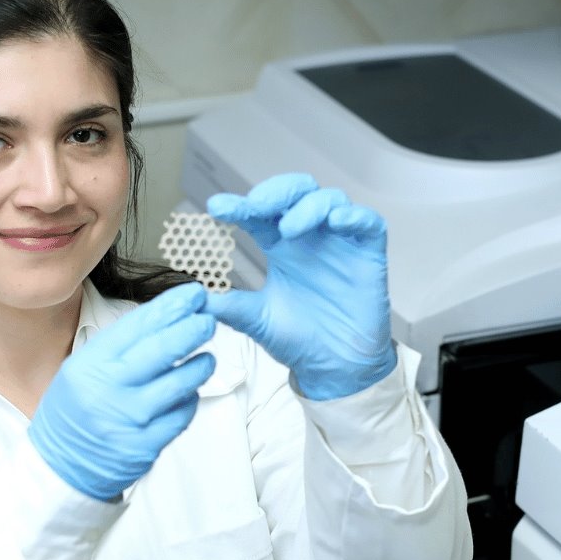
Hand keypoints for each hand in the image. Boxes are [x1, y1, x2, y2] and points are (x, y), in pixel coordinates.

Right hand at [28, 283, 216, 500]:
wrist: (59, 467)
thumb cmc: (73, 412)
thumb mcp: (80, 369)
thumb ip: (117, 348)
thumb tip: (163, 319)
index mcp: (91, 364)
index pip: (138, 326)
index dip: (170, 307)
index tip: (193, 295)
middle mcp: (110, 389)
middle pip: (161, 350)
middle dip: (191, 329)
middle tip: (207, 319)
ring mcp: (129, 419)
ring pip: (178, 384)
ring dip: (199, 366)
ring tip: (206, 357)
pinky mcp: (146, 445)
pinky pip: (180, 416)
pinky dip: (190, 400)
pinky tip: (190, 392)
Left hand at [203, 173, 395, 399]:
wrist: (335, 368)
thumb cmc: (298, 340)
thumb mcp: (257, 320)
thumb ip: (229, 306)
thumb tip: (192, 298)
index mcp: (279, 246)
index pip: (259, 214)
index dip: (239, 206)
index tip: (215, 207)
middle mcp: (309, 237)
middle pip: (295, 192)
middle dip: (276, 192)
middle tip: (256, 206)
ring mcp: (340, 241)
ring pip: (329, 199)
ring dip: (308, 205)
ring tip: (289, 229)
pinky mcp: (368, 253)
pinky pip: (367, 222)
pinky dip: (353, 216)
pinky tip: (336, 222)